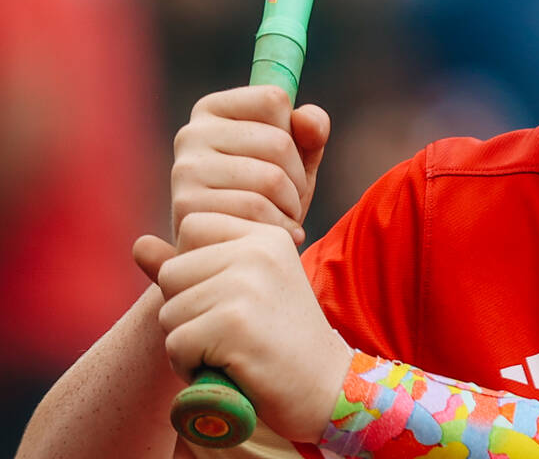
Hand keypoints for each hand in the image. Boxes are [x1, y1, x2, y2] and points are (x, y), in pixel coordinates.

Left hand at [134, 213, 350, 444]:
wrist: (325, 387)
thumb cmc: (278, 340)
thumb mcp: (240, 290)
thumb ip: (192, 266)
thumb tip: (138, 243)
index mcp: (266, 235)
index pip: (192, 226)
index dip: (195, 270)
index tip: (231, 298)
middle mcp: (258, 250)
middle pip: (172, 272)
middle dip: (186, 309)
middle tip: (229, 331)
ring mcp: (247, 285)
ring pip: (169, 311)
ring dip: (188, 342)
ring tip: (229, 350)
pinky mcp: (233, 323)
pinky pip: (175, 344)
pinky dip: (190, 367)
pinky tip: (227, 368)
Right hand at [171, 86, 329, 243]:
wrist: (233, 255)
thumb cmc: (269, 197)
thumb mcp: (297, 159)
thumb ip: (311, 131)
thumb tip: (307, 120)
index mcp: (214, 109)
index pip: (274, 99)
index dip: (295, 133)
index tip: (287, 159)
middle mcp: (191, 133)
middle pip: (278, 142)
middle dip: (298, 179)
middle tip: (291, 199)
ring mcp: (185, 169)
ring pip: (270, 179)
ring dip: (291, 206)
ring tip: (283, 217)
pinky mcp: (186, 206)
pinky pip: (255, 210)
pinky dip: (278, 227)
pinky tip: (273, 235)